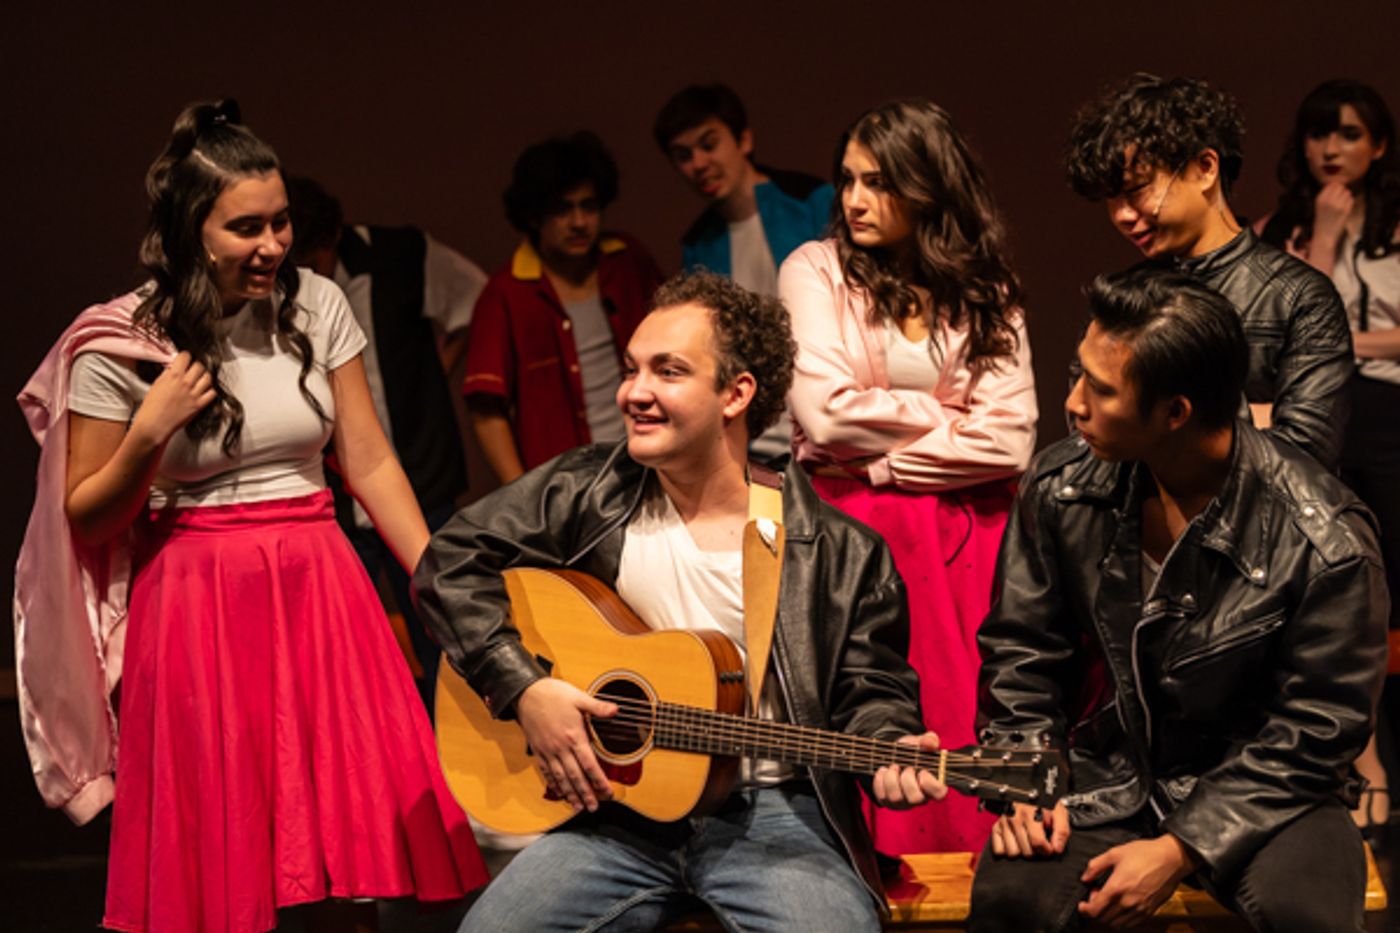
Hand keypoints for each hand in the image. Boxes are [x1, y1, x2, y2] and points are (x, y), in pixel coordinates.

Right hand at [130, 352, 215, 445]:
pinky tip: (203, 391)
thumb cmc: (151, 407)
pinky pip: (212, 393)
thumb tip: (173, 367)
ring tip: (199, 379)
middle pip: (199, 365)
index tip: (184, 359)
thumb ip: (167, 374)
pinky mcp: (199, 405)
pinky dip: (210, 391)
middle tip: (192, 369)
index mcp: (173, 376)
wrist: (154, 425)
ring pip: (208, 377)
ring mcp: (194, 394)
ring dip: (204, 376)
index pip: (185, 356)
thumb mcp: (156, 384)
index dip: (185, 356)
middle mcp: (185, 383)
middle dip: (195, 366)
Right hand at [515, 678, 617, 812]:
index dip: (599, 781)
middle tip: (593, 807)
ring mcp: (548, 751)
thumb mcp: (579, 697)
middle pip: (575, 776)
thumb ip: (598, 707)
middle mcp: (560, 747)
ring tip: (578, 807)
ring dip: (570, 794)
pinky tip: (559, 792)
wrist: (526, 693)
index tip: (607, 792)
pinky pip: (546, 772)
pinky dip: (553, 784)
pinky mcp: (538, 750)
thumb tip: (616, 710)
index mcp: (573, 736)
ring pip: (560, 778)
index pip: (589, 765)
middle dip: (586, 794)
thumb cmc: (553, 694)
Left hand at [872, 732, 947, 808]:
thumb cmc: (913, 751)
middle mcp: (921, 798)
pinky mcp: (888, 802)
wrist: (895, 754)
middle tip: (906, 767)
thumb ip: (929, 740)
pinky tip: (884, 770)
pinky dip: (880, 780)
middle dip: (907, 779)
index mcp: (934, 785)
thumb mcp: (920, 743)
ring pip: (896, 798)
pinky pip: (882, 796)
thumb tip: (931, 742)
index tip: (923, 770)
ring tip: (893, 766)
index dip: (930, 783)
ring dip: (891, 779)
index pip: (939, 794)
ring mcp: (904, 802)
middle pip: (915, 799)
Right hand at [990, 800, 1069, 857]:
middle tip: (1039, 840)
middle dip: (1036, 851)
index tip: (1049, 847)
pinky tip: (1016, 841)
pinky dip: (1007, 849)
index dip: (1047, 850)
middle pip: (1026, 852)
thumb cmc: (1042, 801)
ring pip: (1013, 853)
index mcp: (1031, 814)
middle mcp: (1014, 818)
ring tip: (1027, 840)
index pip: (1037, 843)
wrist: (1025, 789)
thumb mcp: (1058, 811)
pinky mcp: (996, 827)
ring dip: (1021, 851)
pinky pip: (999, 850)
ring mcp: (1004, 823)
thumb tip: (1057, 848)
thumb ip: (1061, 830)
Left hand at [1078, 834, 1198, 927]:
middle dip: (1095, 912)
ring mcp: (1140, 908)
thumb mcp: (1115, 853)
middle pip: (1104, 919)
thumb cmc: (1145, 853)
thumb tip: (1085, 878)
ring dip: (1108, 917)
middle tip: (1096, 898)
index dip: (1084, 910)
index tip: (1082, 905)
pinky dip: (1122, 920)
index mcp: (1117, 887)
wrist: (1171, 858)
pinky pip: (1131, 924)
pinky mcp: (1150, 911)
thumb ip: (1096, 866)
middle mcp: (1128, 902)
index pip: (1095, 910)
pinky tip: (1121, 908)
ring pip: (1117, 924)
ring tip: (1108, 903)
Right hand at [1313, 181, 1354, 245]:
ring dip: (1346, 197)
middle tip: (1338, 200)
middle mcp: (1329, 201)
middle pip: (1341, 187)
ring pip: (1347, 192)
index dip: (1335, 188)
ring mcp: (1338, 205)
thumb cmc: (1321, 219)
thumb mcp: (1318, 205)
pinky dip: (1349, 203)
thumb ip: (1326, 194)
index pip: (1333, 184)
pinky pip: (1351, 200)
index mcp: (1320, 199)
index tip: (1334, 194)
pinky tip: (1344, 209)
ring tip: (1341, 204)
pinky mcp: (1346, 210)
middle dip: (1341, 191)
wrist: (1324, 235)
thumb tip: (1337, 183)